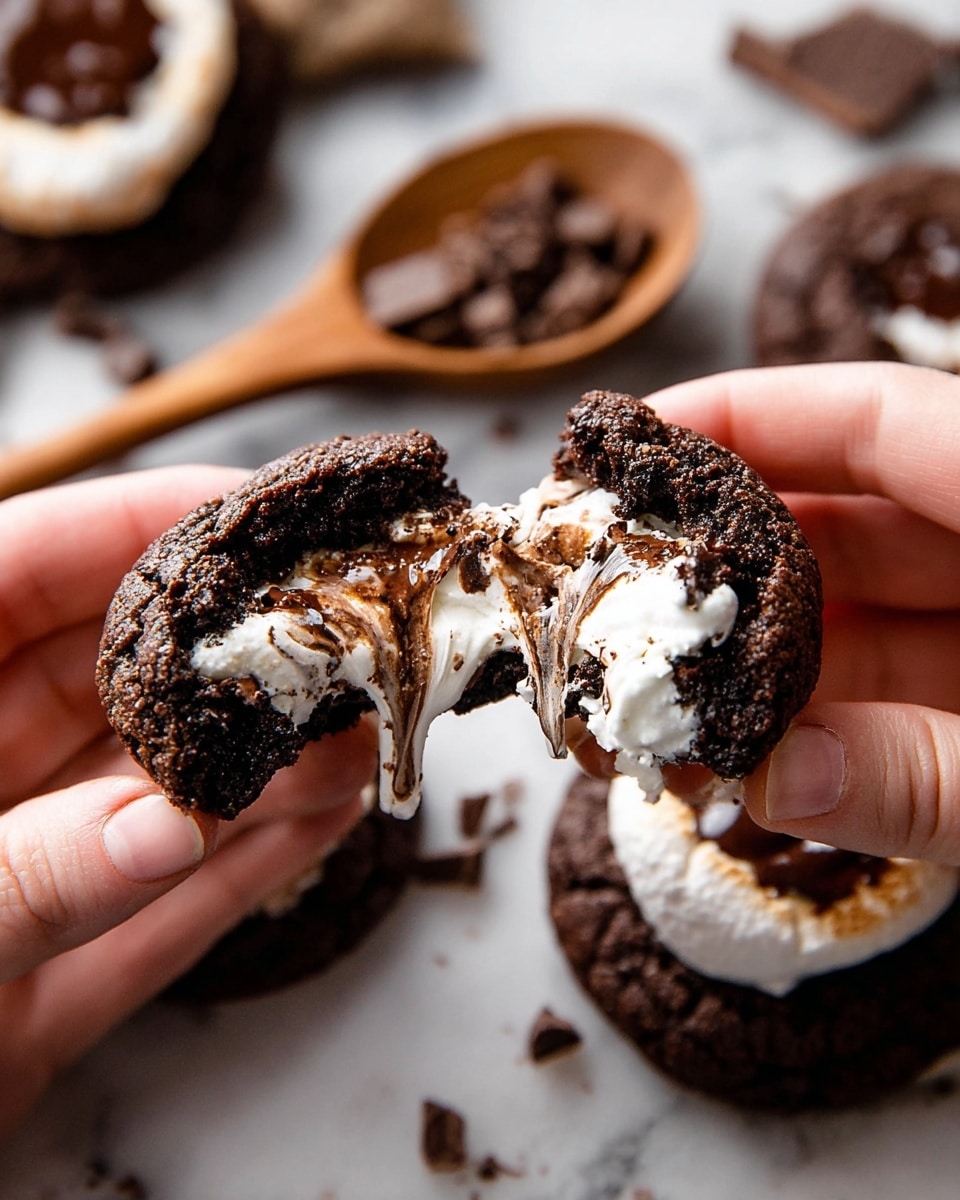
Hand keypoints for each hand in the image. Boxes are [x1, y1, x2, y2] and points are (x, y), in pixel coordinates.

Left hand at [0, 467, 377, 1138]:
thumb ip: (14, 883)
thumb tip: (165, 826)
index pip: (10, 575)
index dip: (131, 527)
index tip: (249, 514)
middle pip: (101, 683)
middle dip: (226, 652)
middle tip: (332, 627)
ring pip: (147, 799)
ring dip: (262, 763)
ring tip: (358, 722)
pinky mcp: (35, 997)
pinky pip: (158, 915)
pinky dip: (245, 867)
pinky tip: (327, 813)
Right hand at [647, 361, 959, 863]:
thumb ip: (934, 779)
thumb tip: (776, 782)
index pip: (881, 419)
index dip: (752, 410)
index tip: (633, 440)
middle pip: (850, 518)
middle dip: (724, 560)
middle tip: (613, 594)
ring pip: (862, 615)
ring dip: (755, 661)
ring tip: (657, 705)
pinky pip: (898, 685)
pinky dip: (822, 717)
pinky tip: (744, 751)